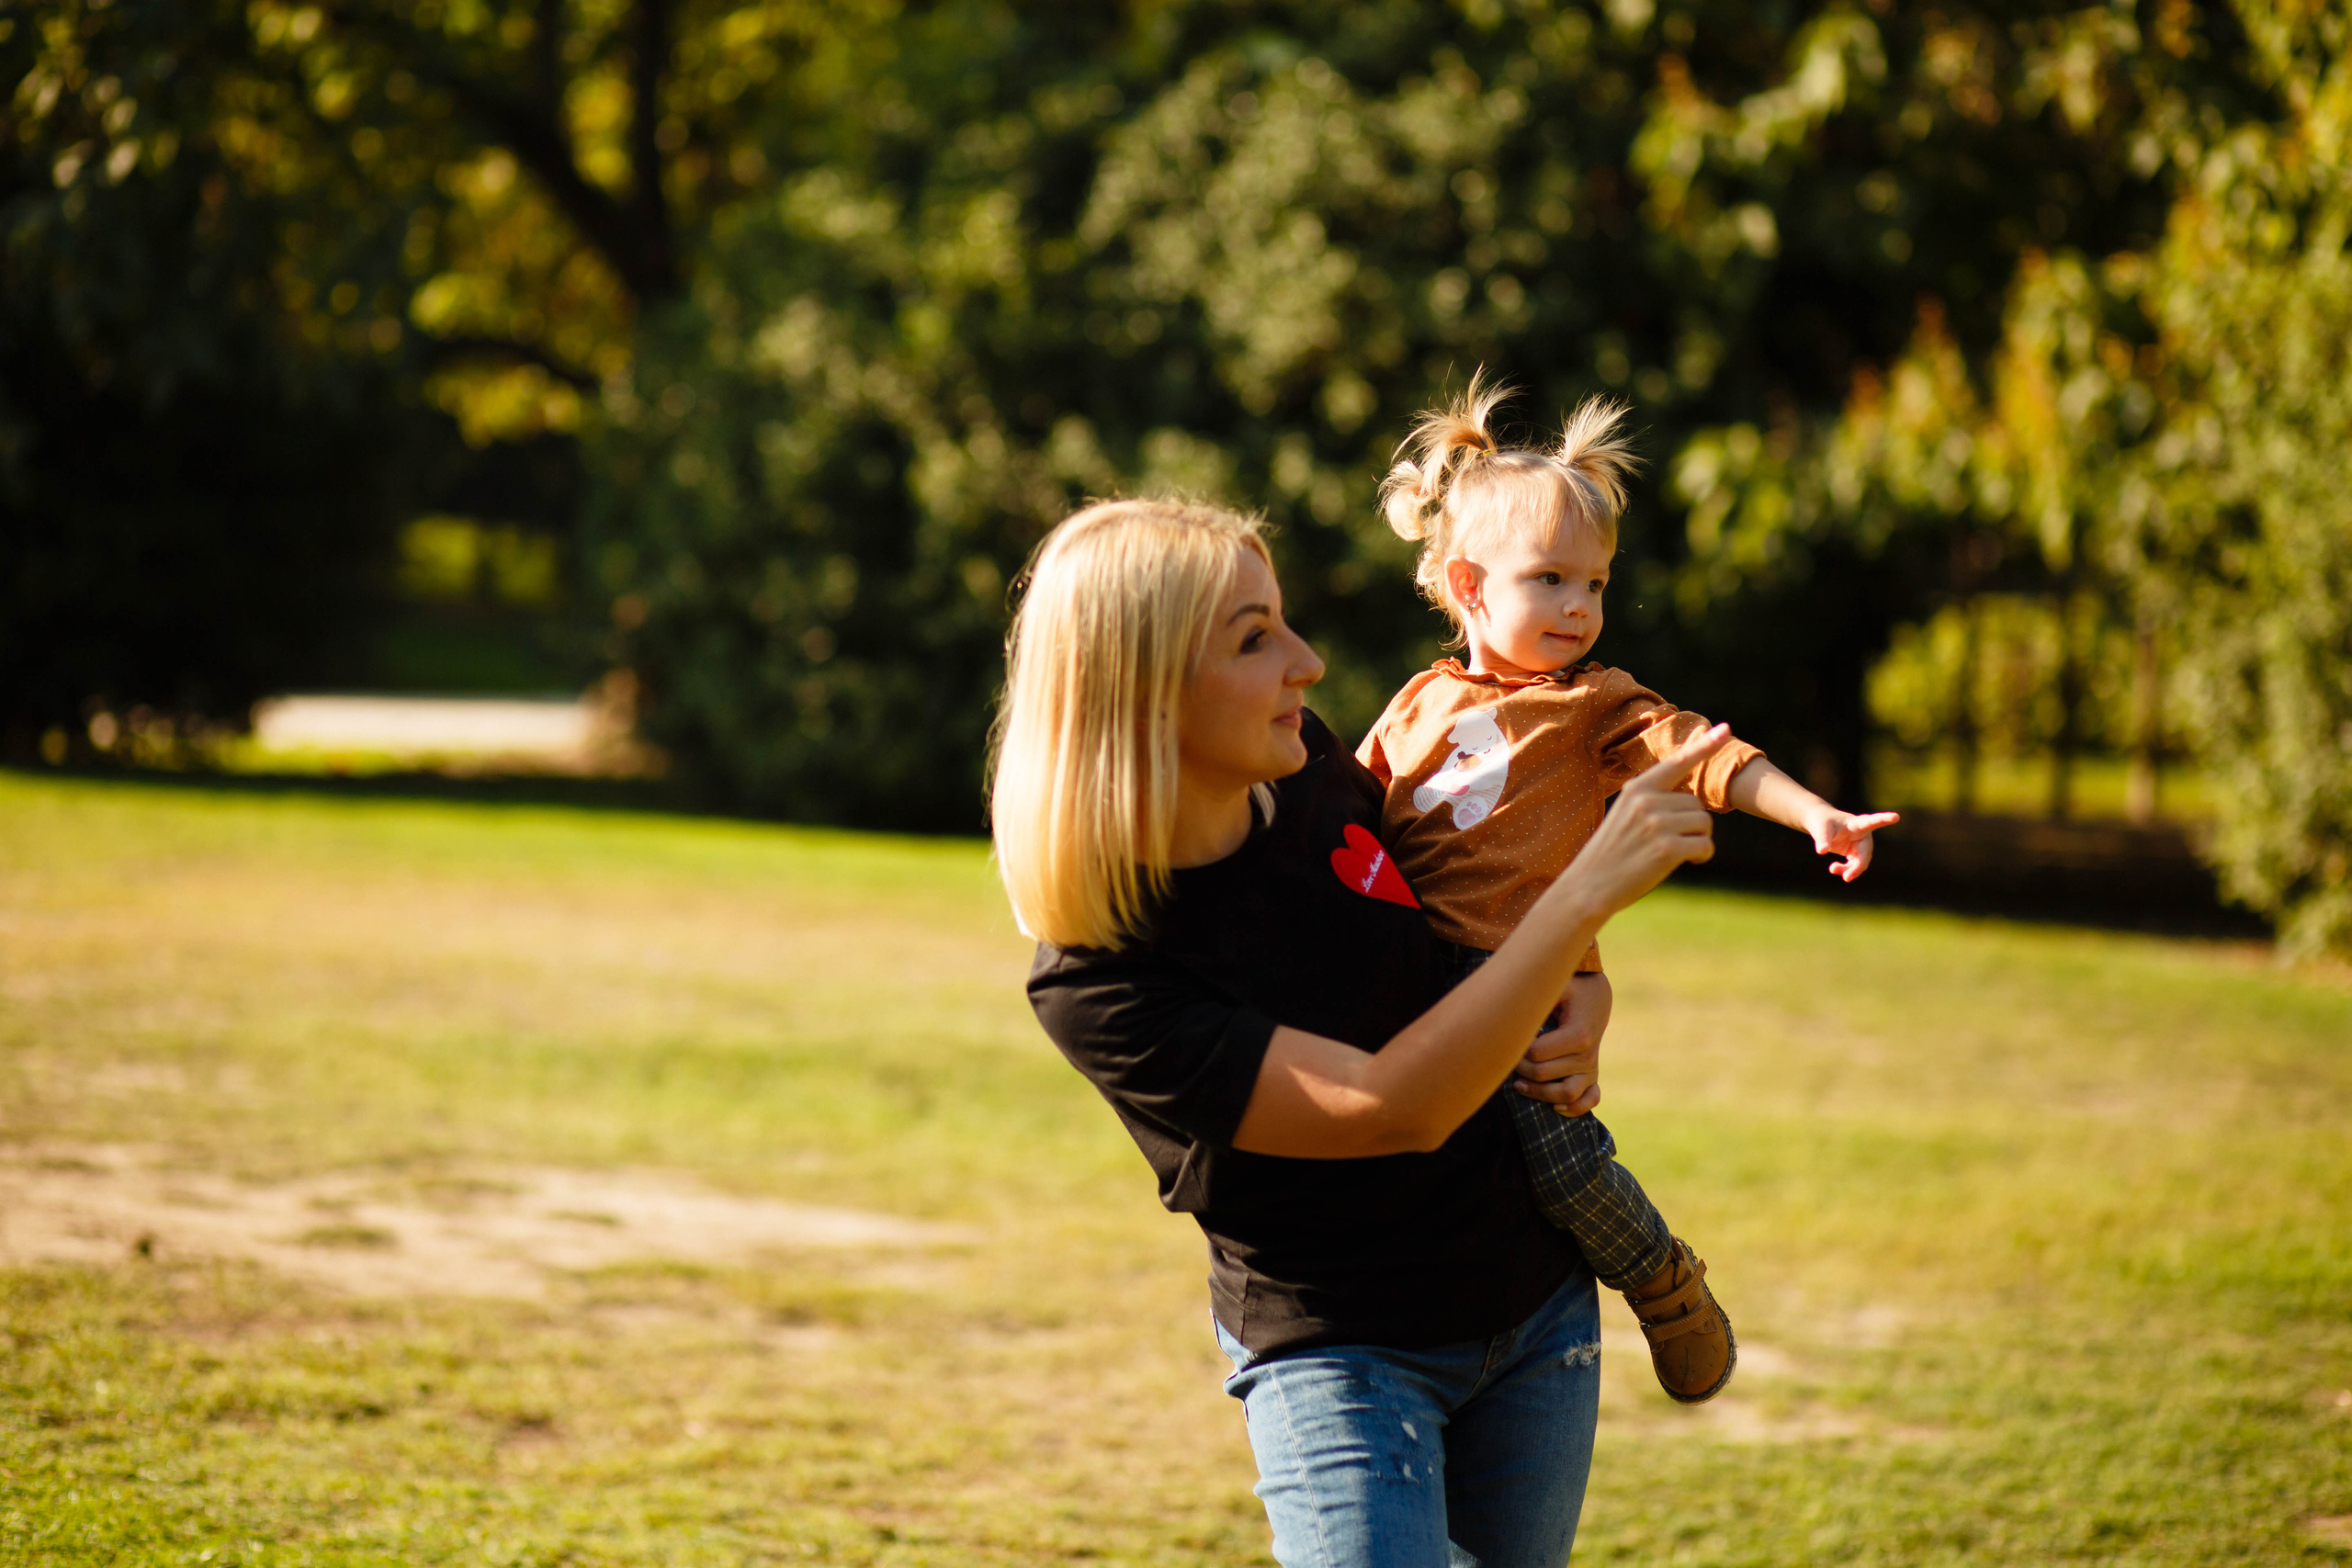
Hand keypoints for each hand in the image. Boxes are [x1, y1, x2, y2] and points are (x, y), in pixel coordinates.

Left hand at [1516, 972, 1609, 1116]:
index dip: (1515, 1051)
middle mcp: (1588, 1054)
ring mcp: (1592, 1067)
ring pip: (1566, 1095)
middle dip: (1520, 1069)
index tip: (1507, 1042)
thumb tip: (1507, 1006)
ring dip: (1539, 1094)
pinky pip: (1590, 1100)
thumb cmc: (1570, 988)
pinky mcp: (1593, 1075)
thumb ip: (1535, 993)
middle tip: (1507, 1059)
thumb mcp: (1556, 985)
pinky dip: (1575, 1108)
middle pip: (1544, 1075)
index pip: (1536, 1055)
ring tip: (1519, 1085)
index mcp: (1577, 1033)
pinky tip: (1554, 1107)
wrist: (1595, 995)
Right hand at [1560, 723, 1730, 915]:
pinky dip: (1701, 855)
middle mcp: (1647, 800)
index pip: (1677, 762)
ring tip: (1670, 853)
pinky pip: (1705, 845)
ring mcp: (1657, 823)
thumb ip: (1654, 801)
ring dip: (1696, 840)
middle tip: (1666, 842)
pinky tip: (1685, 862)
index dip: (1703, 746)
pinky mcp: (1667, 848)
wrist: (1590, 886)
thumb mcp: (1626, 815)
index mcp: (1637, 788)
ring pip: (1704, 823)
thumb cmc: (1612, 853)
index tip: (1725, 729)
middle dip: (1691, 823)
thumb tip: (1691, 798)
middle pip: (1696, 803)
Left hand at [1805, 804, 1901, 881]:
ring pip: (1861, 862)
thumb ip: (1822, 839)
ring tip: (1832, 869)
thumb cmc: (1822, 822)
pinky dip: (1846, 870)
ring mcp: (1859, 844)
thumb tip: (1822, 852)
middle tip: (1846, 878)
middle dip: (1858, 867)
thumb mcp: (1820, 829)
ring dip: (1850, 870)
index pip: (1871, 822)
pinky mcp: (1854, 852)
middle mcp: (1862, 834)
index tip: (1896, 816)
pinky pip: (1855, 865)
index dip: (1884, 819)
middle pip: (1866, 853)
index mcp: (1857, 823)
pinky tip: (1834, 869)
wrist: (1820, 823)